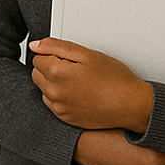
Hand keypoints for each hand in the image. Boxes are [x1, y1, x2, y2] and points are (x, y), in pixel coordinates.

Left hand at [30, 37, 152, 130]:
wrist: (129, 105)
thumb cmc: (113, 79)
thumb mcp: (86, 54)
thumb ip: (56, 46)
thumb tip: (35, 45)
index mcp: (57, 74)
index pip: (37, 58)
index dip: (53, 53)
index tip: (68, 57)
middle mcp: (54, 93)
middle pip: (37, 74)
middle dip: (50, 67)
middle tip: (73, 67)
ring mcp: (59, 108)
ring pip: (43, 89)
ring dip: (53, 82)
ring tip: (78, 80)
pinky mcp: (65, 118)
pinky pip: (52, 103)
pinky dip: (59, 96)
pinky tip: (77, 92)